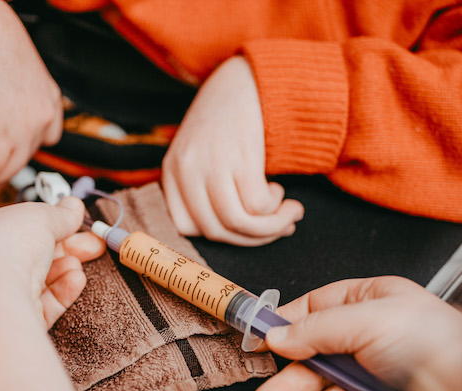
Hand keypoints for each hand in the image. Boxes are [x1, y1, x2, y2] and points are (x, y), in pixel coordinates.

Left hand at [0, 197, 104, 328]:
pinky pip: (36, 305)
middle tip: (92, 242)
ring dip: (62, 268)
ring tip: (80, 261)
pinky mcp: (5, 322)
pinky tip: (76, 279)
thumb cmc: (0, 247)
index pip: (4, 223)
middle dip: (63, 246)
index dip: (37, 220)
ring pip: (33, 280)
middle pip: (26, 253)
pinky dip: (58, 291)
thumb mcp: (38, 216)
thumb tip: (74, 207)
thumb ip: (60, 214)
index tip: (67, 219)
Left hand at [161, 56, 303, 246]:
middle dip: (252, 239)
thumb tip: (243, 236)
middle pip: (215, 231)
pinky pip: (257, 205)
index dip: (217, 236)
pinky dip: (274, 207)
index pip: (184, 227)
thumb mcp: (202, 156)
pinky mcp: (240, 156)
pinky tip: (280, 192)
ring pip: (238, 223)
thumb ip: (208, 192)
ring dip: (270, 228)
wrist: (246, 79)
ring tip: (289, 214)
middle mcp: (186, 170)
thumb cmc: (228, 124)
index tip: (242, 231)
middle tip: (279, 228)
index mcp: (171, 172)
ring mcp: (211, 164)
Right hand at [252, 277, 461, 390]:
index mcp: (370, 305)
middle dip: (291, 381)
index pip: (314, 311)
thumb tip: (276, 334)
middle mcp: (372, 341)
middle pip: (314, 360)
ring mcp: (378, 381)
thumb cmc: (438, 344)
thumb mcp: (365, 318)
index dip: (285, 327)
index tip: (260, 341)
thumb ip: (313, 328)